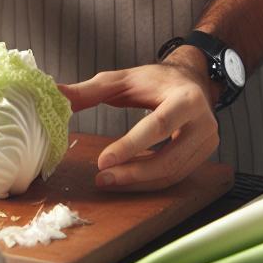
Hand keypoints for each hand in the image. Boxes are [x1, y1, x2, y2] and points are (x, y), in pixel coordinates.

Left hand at [60, 46, 220, 192]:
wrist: (193, 81)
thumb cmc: (157, 80)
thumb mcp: (124, 80)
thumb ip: (90, 90)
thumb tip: (55, 96)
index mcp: (186, 98)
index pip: (158, 126)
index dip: (130, 146)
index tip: (102, 161)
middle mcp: (203, 122)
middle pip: (168, 159)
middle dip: (132, 173)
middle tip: (101, 178)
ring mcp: (207, 142)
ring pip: (171, 174)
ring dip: (138, 182)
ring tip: (107, 181)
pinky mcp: (203, 156)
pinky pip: (174, 177)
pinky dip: (148, 182)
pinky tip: (126, 179)